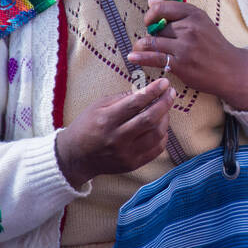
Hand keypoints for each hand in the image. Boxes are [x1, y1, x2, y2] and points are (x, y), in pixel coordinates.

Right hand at [55, 78, 173, 188]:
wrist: (76, 157)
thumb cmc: (87, 126)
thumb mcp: (97, 106)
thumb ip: (121, 98)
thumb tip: (145, 90)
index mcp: (106, 120)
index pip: (135, 103)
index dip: (153, 91)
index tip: (164, 82)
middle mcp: (117, 138)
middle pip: (149, 119)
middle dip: (164, 103)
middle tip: (171, 93)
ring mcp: (126, 153)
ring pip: (156, 134)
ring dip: (165, 119)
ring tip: (165, 109)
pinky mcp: (132, 164)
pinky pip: (156, 149)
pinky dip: (163, 136)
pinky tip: (161, 127)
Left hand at [127, 0, 247, 110]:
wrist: (231, 69)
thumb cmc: (214, 45)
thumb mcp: (200, 22)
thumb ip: (176, 11)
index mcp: (195, 14)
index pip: (162, 8)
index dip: (150, 14)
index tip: (149, 21)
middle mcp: (190, 28)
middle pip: (158, 28)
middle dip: (152, 34)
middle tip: (152, 41)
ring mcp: (185, 46)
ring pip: (153, 42)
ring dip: (142, 46)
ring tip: (137, 49)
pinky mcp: (181, 64)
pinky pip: (155, 58)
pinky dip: (141, 58)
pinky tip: (132, 57)